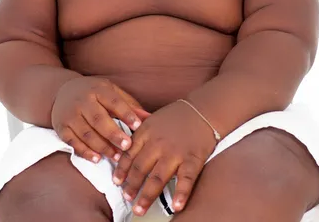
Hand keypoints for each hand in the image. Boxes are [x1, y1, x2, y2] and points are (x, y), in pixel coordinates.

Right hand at [51, 76, 150, 163]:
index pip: (114, 102)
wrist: (63, 91)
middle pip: (99, 119)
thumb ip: (130, 105)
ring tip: (116, 157)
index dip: (126, 114)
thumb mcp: (112, 92)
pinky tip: (97, 158)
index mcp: (98, 89)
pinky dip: (85, 152)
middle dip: (114, 135)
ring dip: (102, 147)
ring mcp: (70, 114)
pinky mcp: (61, 127)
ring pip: (87, 133)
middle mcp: (83, 100)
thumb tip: (150, 118)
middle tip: (127, 147)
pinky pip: (73, 141)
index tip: (138, 126)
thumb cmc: (94, 93)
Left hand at [112, 100, 216, 215]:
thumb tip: (123, 148)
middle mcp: (158, 143)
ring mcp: (175, 152)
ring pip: (158, 178)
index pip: (129, 154)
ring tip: (140, 208)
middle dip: (132, 186)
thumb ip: (139, 134)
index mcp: (146, 132)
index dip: (121, 170)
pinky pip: (186, 179)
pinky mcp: (193, 159)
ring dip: (147, 196)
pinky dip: (181, 194)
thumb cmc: (176, 116)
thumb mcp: (152, 119)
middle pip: (140, 169)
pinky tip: (176, 206)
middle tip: (127, 198)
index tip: (117, 182)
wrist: (202, 109)